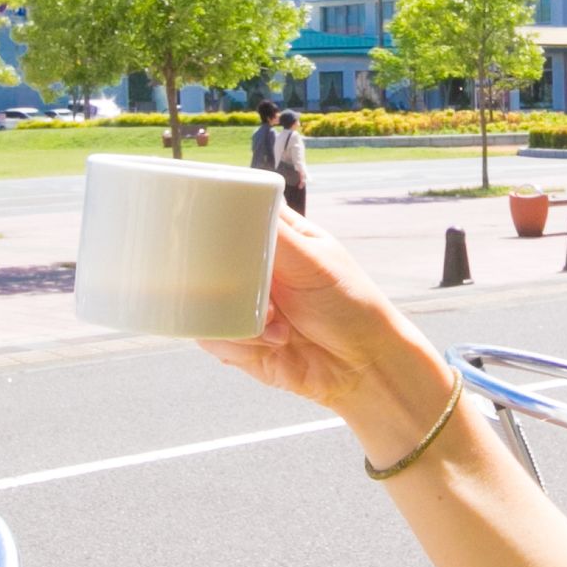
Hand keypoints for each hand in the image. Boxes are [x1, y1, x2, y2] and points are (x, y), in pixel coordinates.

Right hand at [205, 212, 456, 464]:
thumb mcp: (313, 261)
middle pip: (207, 260)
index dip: (212, 218)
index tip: (202, 224)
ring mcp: (243, 305)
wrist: (363, 368)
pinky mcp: (238, 341)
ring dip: (236, 316)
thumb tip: (238, 198)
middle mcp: (254, 270)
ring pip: (204, 301)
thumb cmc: (351, 306)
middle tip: (257, 292)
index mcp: (275, 238)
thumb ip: (275, 234)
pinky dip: (237, 342)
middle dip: (222, 279)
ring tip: (275, 325)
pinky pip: (211, 336)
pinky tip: (272, 344)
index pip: (231, 214)